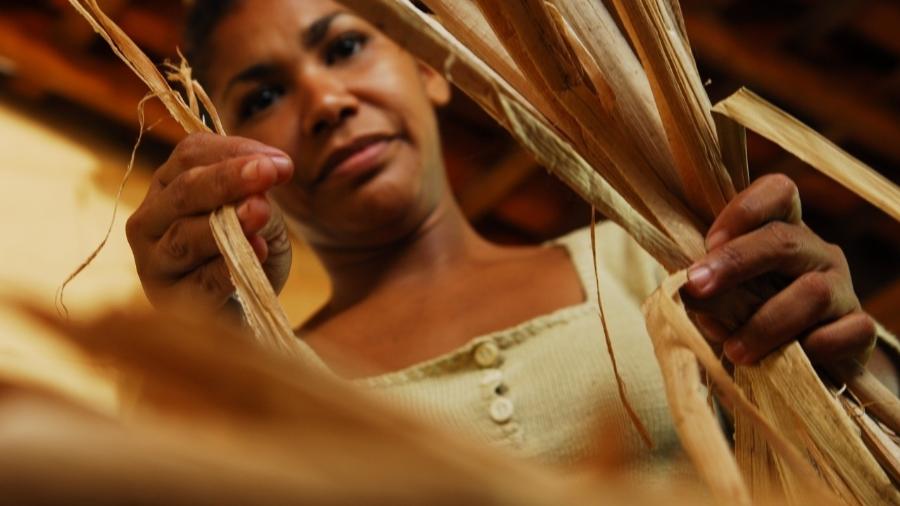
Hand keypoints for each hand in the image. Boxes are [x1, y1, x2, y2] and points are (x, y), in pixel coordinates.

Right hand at [126, 133, 294, 313]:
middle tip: (269, 172)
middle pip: (183, 191)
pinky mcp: (170, 303)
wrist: (249, 309)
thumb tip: (260, 184)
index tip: (280, 162)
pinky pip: (200, 281)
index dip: (234, 152)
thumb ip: (256, 196)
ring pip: (185, 236)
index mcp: (167, 187)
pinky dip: (229, 266)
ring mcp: (154, 264)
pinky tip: (258, 251)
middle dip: (228, 178)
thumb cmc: (249, 252)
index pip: (190, 155)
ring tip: (261, 211)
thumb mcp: (260, 216)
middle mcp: (149, 221)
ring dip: (227, 221)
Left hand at [684, 174, 875, 366]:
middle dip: (735, 262)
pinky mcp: (860, 330)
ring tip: (734, 350)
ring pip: (814, 292)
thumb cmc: (746, 321)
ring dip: (766, 323)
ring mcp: (842, 289)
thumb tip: (687, 293)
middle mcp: (816, 253)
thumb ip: (708, 290)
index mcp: (781, 231)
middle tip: (696, 289)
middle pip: (785, 240)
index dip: (744, 210)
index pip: (778, 192)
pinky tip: (789, 361)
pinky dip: (816, 348)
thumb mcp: (721, 299)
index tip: (708, 243)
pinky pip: (849, 332)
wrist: (794, 368)